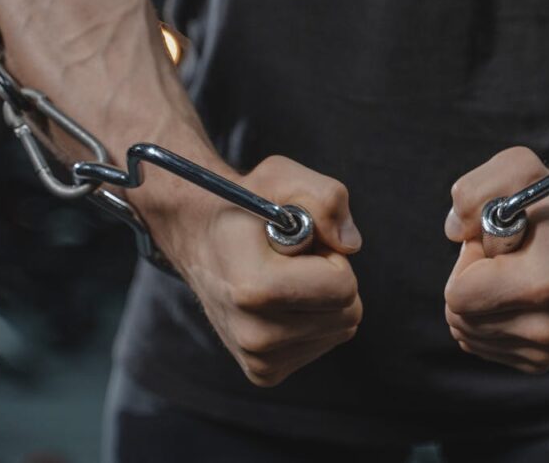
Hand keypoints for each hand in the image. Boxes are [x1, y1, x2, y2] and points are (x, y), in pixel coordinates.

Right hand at [155, 155, 363, 386]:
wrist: (199, 239)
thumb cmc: (246, 206)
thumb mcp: (282, 176)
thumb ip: (326, 198)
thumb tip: (349, 244)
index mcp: (254, 289)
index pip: (343, 288)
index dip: (331, 257)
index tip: (301, 243)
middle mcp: (253, 335)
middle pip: (348, 313)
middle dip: (331, 278)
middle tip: (294, 259)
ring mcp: (257, 359)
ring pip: (340, 329)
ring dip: (322, 297)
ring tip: (284, 275)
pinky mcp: (264, 371)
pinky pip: (324, 343)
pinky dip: (313, 318)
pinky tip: (280, 298)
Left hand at [443, 146, 548, 373]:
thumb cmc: (547, 199)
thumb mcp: (514, 168)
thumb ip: (473, 191)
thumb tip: (454, 231)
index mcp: (545, 280)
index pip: (460, 296)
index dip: (468, 263)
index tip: (496, 243)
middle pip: (459, 318)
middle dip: (469, 282)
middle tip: (502, 258)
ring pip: (467, 333)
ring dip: (478, 299)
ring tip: (510, 273)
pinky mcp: (542, 360)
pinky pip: (480, 345)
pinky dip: (487, 318)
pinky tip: (514, 294)